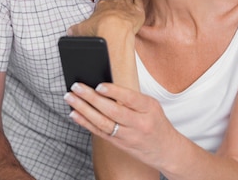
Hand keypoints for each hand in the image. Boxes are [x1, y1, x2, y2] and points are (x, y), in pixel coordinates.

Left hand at [64, 82, 178, 170]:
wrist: (167, 150)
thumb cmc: (157, 123)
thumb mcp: (151, 106)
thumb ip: (132, 98)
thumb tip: (103, 86)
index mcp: (149, 108)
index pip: (130, 99)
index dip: (114, 92)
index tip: (99, 86)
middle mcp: (139, 123)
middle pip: (112, 111)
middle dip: (91, 98)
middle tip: (76, 87)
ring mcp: (129, 136)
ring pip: (103, 123)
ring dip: (83, 109)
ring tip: (70, 98)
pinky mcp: (120, 144)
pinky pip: (100, 132)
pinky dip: (85, 123)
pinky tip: (74, 114)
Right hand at [68, 0, 144, 38]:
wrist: (114, 30)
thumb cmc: (99, 29)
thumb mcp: (83, 29)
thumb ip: (76, 29)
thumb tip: (69, 32)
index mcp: (102, 6)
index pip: (103, 2)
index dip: (104, 4)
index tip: (104, 6)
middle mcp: (115, 3)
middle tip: (117, 1)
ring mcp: (127, 4)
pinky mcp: (138, 9)